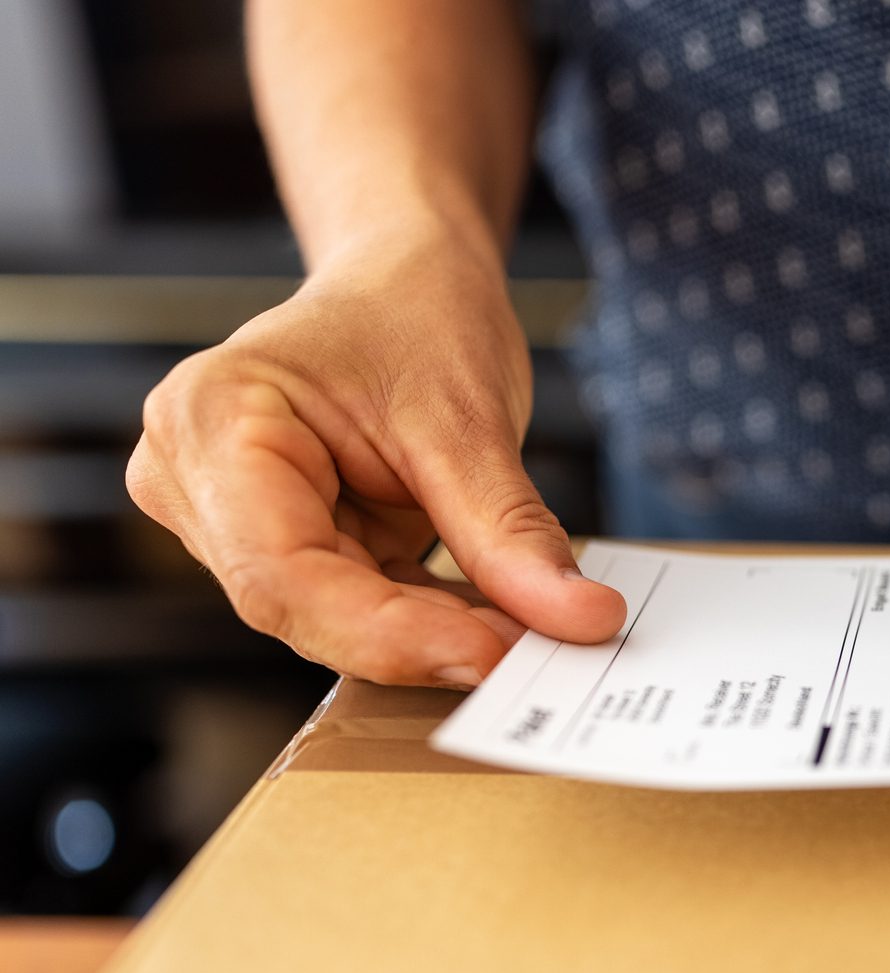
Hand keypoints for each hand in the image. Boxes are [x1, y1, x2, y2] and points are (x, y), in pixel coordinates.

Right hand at [126, 231, 625, 687]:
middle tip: (536, 659)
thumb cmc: (415, 316)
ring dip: (435, 636)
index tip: (491, 655)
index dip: (387, 632)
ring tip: (534, 635)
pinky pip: (358, 609)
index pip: (281, 572)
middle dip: (421, 640)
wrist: (403, 283)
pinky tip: (502, 621)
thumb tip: (581, 620)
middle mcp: (196, 479)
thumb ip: (511, 531)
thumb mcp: (468, 419)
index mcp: (212, 422)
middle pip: (302, 608)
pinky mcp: (284, 547)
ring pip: (334, 620)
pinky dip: (433, 621)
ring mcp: (231, 520)